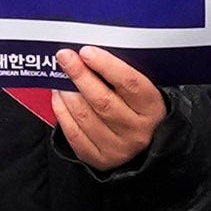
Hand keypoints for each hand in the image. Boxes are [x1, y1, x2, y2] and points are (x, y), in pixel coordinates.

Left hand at [43, 45, 168, 171]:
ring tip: (60, 77)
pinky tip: (59, 97)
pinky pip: (74, 133)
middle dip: (80, 75)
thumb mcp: (141, 92)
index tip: (86, 51)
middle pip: (103, 100)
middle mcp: (137, 130)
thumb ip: (120, 75)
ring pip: (85, 116)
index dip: (106, 65)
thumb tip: (88, 54)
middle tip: (64, 57)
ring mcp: (118, 148)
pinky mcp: (99, 159)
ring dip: (67, 93)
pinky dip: (62, 111)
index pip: (129, 83)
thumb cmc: (137, 109)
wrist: (145, 146)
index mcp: (152, 108)